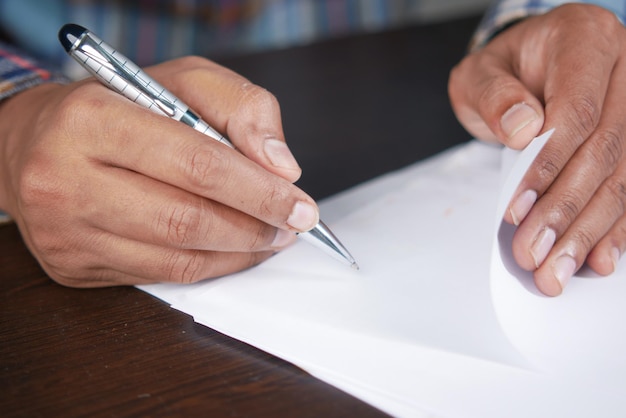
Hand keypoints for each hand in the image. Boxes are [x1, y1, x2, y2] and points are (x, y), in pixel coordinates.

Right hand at [0, 56, 318, 286]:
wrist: (30, 143)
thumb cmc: (114, 106)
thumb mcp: (180, 80)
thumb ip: (240, 108)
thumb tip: (281, 166)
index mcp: (92, 119)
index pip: (195, 164)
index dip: (258, 190)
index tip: (299, 203)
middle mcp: (66, 179)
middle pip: (185, 220)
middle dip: (254, 227)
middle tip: (292, 225)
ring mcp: (66, 231)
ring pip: (175, 258)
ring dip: (238, 252)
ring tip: (270, 238)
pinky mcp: (73, 266)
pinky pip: (159, 277)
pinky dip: (209, 266)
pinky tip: (233, 251)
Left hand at [448, 4, 625, 295]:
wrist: (525, 70)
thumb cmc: (501, 72)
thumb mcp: (479, 74)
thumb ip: (493, 96)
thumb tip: (523, 129)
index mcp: (585, 41)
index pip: (577, 112)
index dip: (550, 167)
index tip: (518, 212)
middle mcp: (623, 72)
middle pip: (606, 151)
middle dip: (567, 212)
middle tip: (535, 256)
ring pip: (624, 177)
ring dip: (590, 231)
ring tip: (558, 270)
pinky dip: (613, 228)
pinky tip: (598, 259)